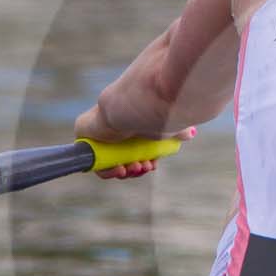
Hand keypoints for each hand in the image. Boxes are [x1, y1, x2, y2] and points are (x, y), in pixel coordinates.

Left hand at [74, 105, 193, 179]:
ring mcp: (98, 134)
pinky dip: (107, 171)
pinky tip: (120, 170)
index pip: (134, 150)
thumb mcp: (168, 126)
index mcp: (130, 124)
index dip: (144, 162)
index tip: (152, 165)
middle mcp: (113, 128)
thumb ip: (178, 131)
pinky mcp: (84, 137)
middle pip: (122, 158)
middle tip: (145, 167)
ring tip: (136, 167)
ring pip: (109, 163)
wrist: (132, 103)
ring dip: (124, 171)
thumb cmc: (152, 111)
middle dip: (136, 168)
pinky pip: (93, 163)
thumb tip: (191, 133)